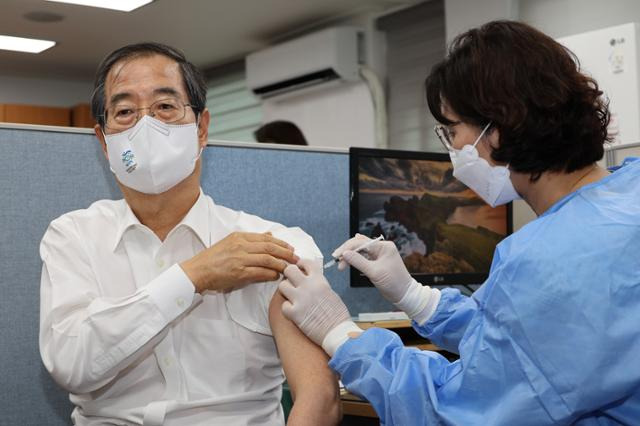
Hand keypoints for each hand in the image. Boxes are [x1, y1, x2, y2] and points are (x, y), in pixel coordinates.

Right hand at [180, 232, 298, 292]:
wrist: (198, 271)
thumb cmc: (213, 258)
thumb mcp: (231, 242)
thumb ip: (251, 239)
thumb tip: (270, 235)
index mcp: (239, 237)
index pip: (266, 238)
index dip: (281, 243)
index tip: (290, 248)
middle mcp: (241, 246)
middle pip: (270, 248)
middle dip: (286, 253)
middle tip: (296, 258)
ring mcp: (240, 259)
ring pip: (268, 260)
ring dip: (282, 264)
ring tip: (290, 268)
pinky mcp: (239, 273)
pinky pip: (260, 272)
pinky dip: (271, 274)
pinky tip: (276, 276)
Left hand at [279, 259, 352, 349]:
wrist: (337, 332)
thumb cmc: (337, 315)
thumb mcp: (330, 292)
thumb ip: (318, 283)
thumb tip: (308, 279)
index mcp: (319, 280)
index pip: (305, 262)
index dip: (300, 264)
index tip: (299, 268)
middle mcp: (309, 286)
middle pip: (289, 270)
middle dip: (289, 275)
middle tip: (291, 281)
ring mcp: (300, 299)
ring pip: (282, 286)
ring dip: (286, 291)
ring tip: (292, 298)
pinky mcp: (294, 313)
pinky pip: (283, 306)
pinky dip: (287, 309)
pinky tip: (294, 312)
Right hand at [334, 235, 440, 323]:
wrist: (404, 294)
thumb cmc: (393, 283)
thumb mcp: (374, 272)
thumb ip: (358, 261)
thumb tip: (344, 253)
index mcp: (383, 246)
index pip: (361, 242)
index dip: (347, 248)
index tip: (337, 256)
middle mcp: (381, 248)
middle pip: (359, 245)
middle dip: (347, 252)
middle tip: (336, 260)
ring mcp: (379, 255)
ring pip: (360, 252)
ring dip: (350, 257)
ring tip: (341, 266)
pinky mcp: (377, 262)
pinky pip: (363, 258)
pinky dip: (355, 261)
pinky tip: (348, 263)